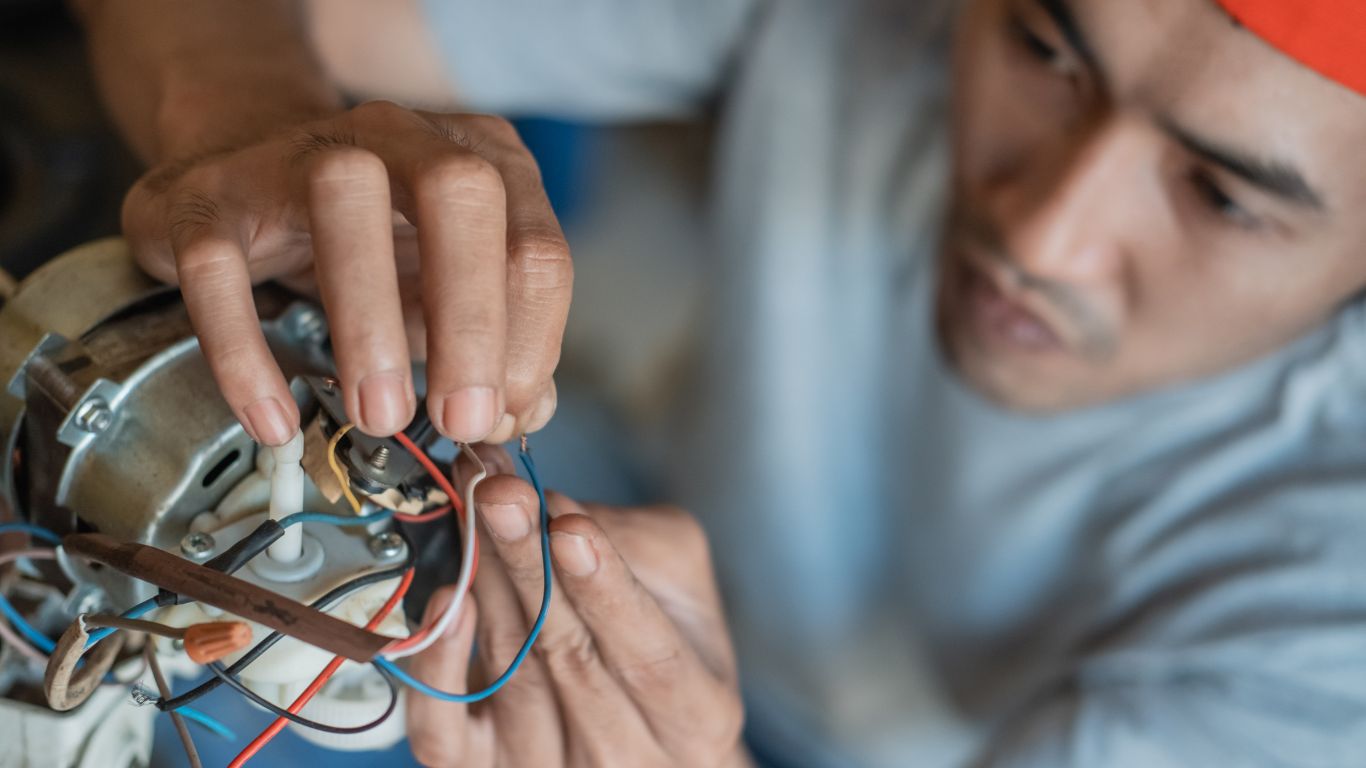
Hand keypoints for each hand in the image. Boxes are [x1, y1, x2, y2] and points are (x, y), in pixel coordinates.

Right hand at [123, 101, 571, 444]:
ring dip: (371, 321)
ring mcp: (297, 153)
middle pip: (461, 194)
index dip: (530, 342)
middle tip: (459, 420)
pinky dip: (247, 351)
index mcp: (480, 160)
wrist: (239, 177)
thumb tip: (521, 414)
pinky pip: (222, 267)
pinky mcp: (207, 196)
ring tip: (378, 415)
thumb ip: (495, 348)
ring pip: (344, 198)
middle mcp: (400, 137)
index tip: (505, 417)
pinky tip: (274, 418)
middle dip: (472, 319)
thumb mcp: (444, 289)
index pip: (535, 246)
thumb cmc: (368, 242)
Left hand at [405, 448, 748, 767]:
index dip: (609, 592)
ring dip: (487, 582)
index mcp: (699, 717)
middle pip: (571, 658)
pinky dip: (438, 666)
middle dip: (530, 564)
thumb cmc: (663, 639)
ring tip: (473, 509)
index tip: (571, 525)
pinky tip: (446, 601)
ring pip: (511, 675)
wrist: (631, 721)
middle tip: (499, 493)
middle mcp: (628, 756)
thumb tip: (552, 507)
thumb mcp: (681, 580)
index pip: (653, 658)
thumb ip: (632, 540)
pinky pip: (445, 734)